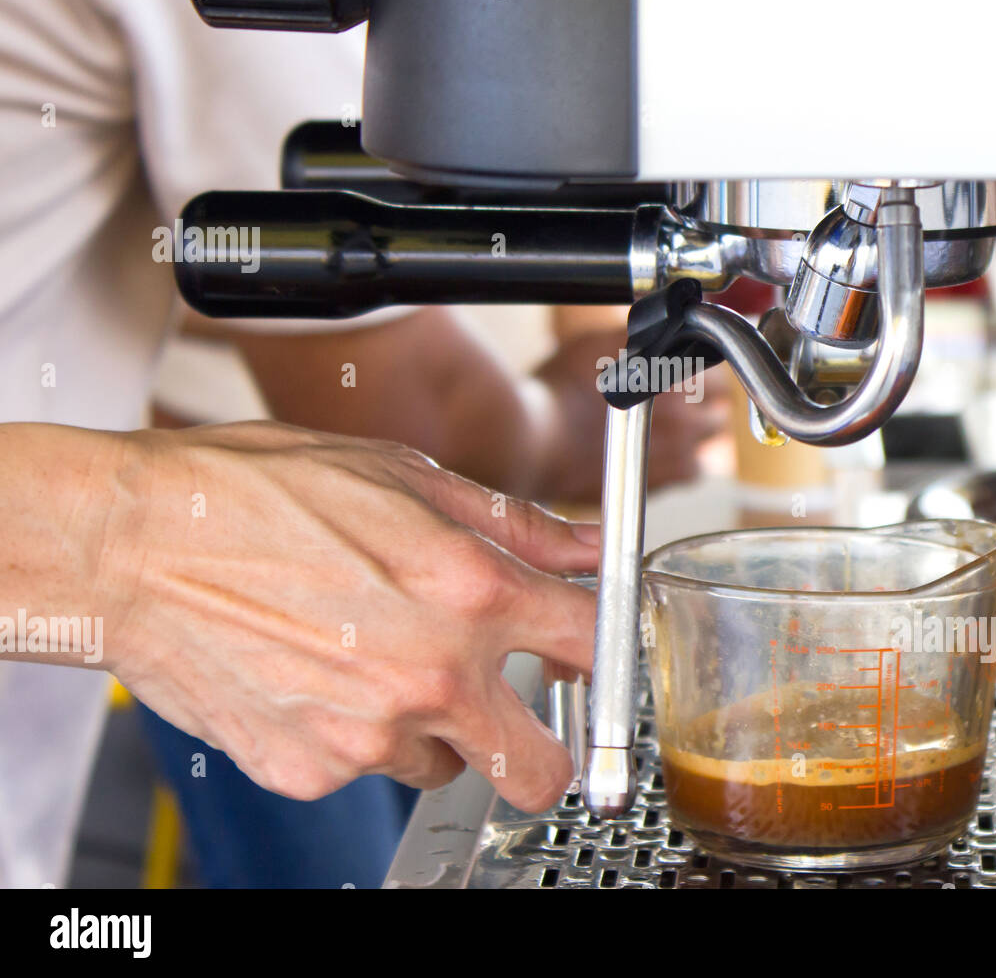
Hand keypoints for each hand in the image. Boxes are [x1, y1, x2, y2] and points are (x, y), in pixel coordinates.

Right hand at [97, 423, 598, 810]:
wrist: (135, 545)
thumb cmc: (261, 494)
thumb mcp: (407, 478)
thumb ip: (517, 527)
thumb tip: (590, 545)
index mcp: (470, 592)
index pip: (595, 645)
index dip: (605, 648)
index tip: (587, 651)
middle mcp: (431, 675)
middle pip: (543, 772)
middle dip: (539, 749)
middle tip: (510, 711)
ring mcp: (367, 735)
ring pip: (445, 765)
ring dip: (431, 726)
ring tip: (372, 659)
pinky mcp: (309, 771)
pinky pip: (364, 768)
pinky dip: (354, 733)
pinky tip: (318, 676)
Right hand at [531, 329, 729, 502]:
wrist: (539, 440)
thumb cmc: (561, 390)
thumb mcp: (601, 343)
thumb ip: (642, 337)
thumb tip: (665, 323)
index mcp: (674, 380)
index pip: (716, 377)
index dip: (704, 373)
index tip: (693, 373)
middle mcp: (683, 418)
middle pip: (718, 410)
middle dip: (705, 403)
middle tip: (683, 399)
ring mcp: (675, 453)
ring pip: (708, 441)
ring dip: (697, 432)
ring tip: (674, 426)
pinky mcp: (660, 481)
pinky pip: (692, 471)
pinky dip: (684, 461)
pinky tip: (665, 452)